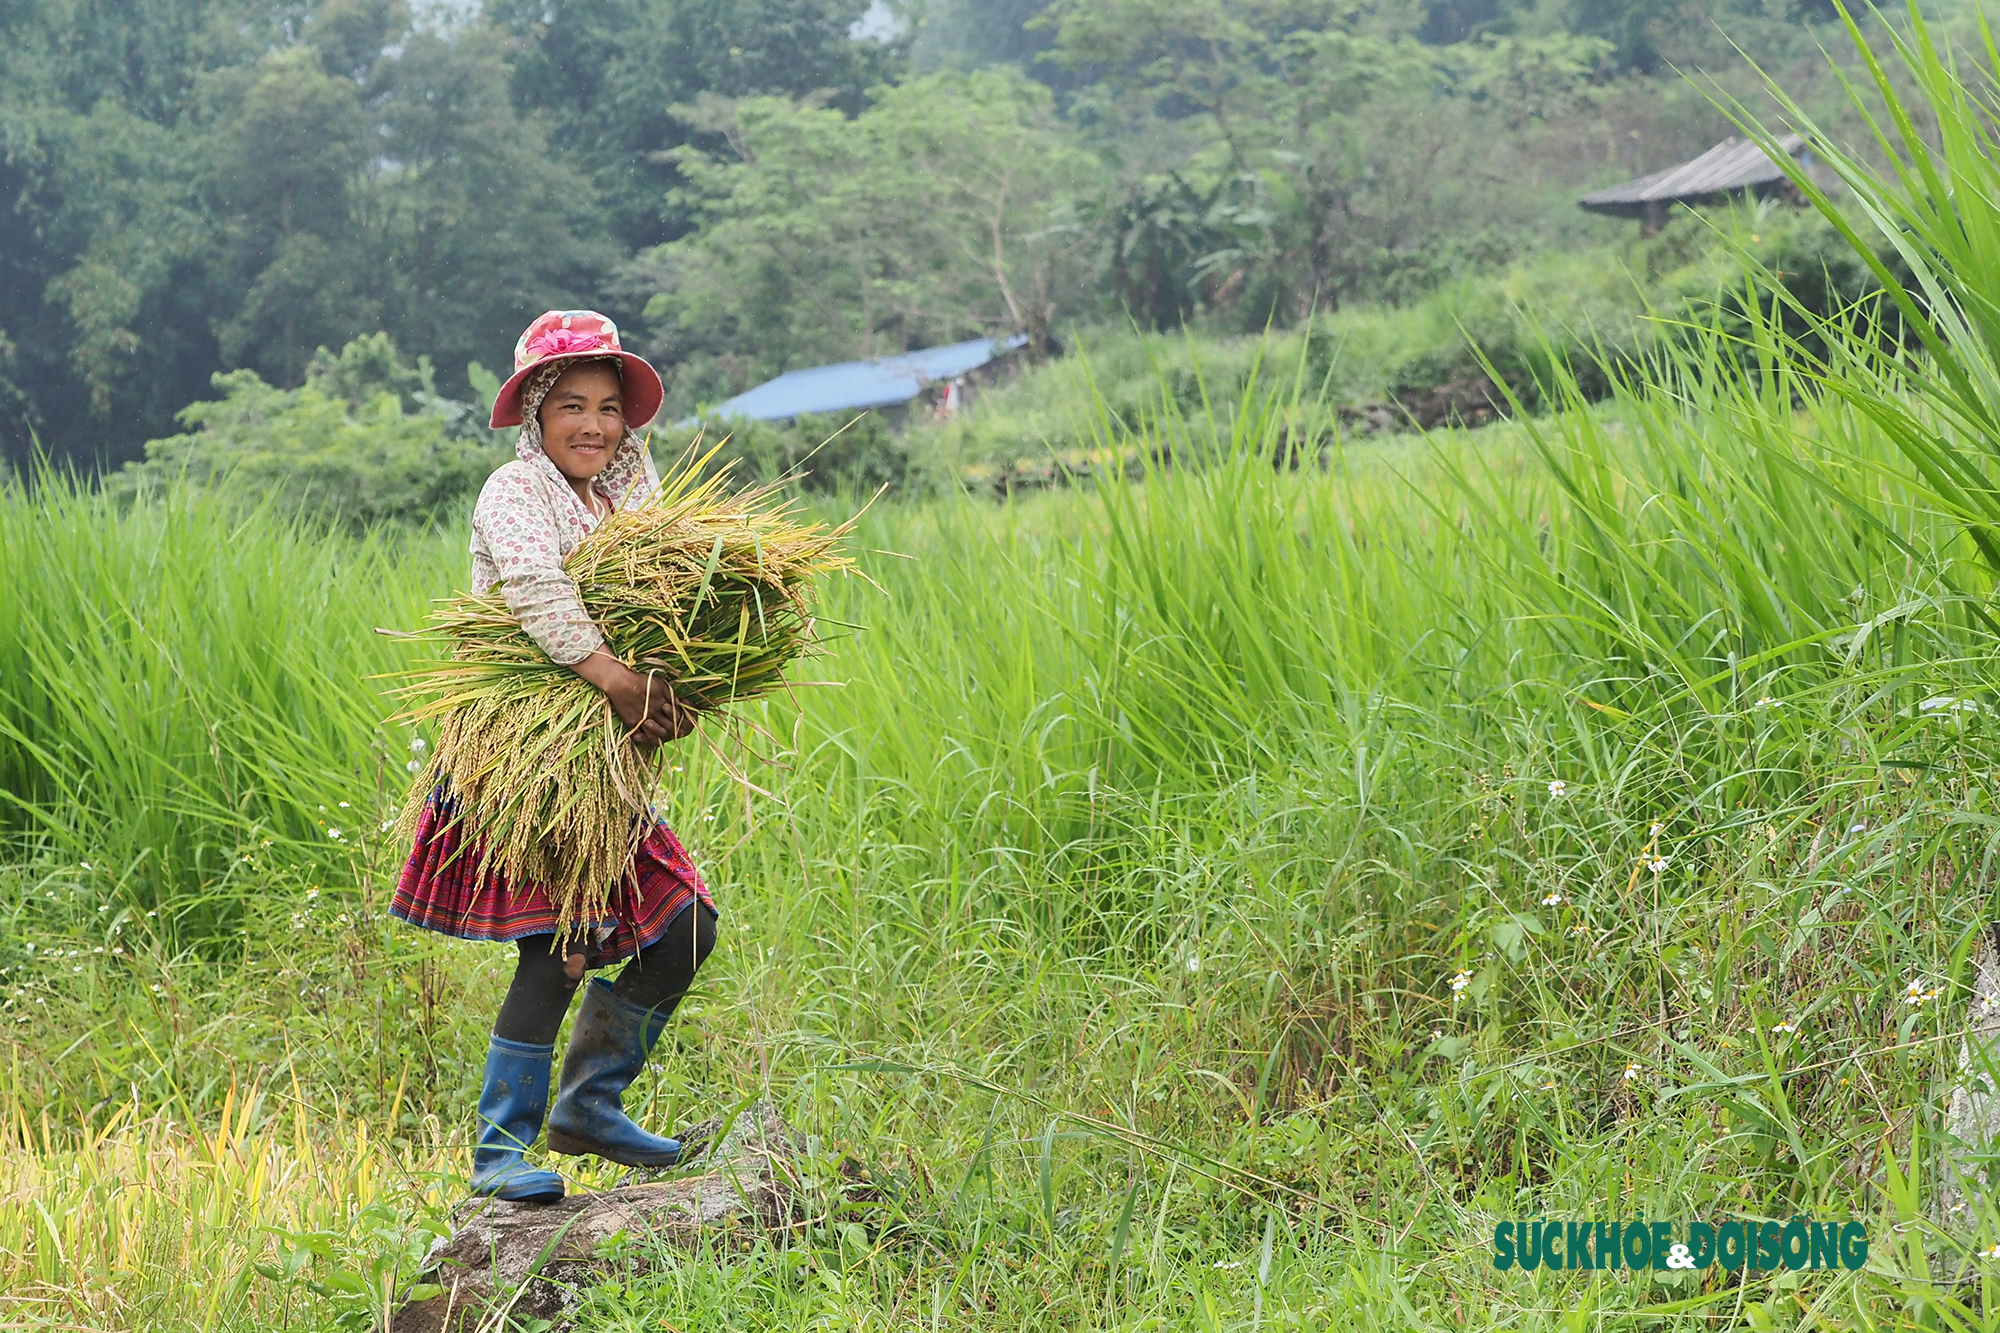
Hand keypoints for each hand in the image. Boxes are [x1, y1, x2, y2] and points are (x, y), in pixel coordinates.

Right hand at [569, 650, 697, 747]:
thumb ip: (671, 695)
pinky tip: (650, 737)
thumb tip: (680, 704)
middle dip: (676, 729)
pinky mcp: (631, 724)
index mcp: (663, 705)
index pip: (678, 719)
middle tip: (677, 727)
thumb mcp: (661, 684)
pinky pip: (641, 739)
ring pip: (656, 738)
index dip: (684, 719)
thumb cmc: (641, 680)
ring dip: (662, 736)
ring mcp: (642, 722)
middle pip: (670, 730)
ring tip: (665, 733)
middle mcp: (654, 715)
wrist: (620, 682)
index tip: (683, 716)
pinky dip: (646, 740)